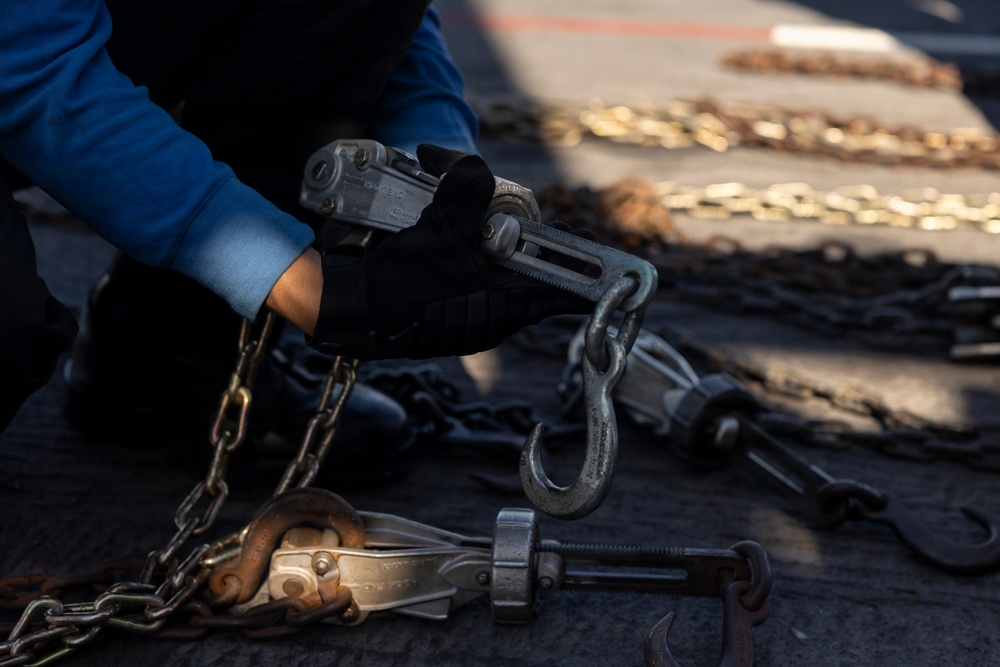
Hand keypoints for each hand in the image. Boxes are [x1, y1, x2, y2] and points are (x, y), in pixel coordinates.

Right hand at [308, 151, 589, 359]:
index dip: (587, 270)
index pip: (566, 292)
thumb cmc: (399, 280)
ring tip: (471, 222)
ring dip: (494, 248)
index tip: (602, 252)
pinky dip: (471, 260)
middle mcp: (497, 318)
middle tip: (515, 217)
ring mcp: (474, 319)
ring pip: (503, 278)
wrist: (350, 310)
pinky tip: (451, 240)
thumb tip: (478, 167)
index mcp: (507, 306)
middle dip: (528, 243)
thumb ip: (467, 190)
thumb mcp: (438, 227)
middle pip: (534, 276)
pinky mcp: (453, 316)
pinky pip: (476, 284)